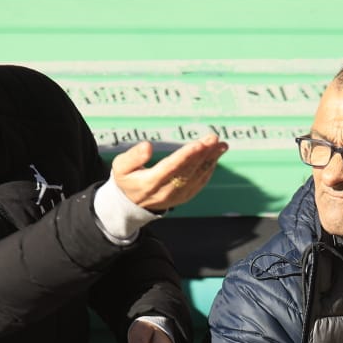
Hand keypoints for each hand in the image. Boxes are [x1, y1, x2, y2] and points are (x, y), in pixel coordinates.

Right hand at [110, 134, 226, 212]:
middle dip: (202, 154)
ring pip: (196, 177)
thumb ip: (133, 157)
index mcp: (149, 183)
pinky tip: (215, 157)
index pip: (171, 168)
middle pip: (187, 171)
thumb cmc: (127, 179)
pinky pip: (199, 183)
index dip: (185, 156)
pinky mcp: (184, 197)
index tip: (199, 144)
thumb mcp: (121, 167)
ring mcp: (177, 196)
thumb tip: (147, 145)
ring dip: (210, 160)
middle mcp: (166, 192)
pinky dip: (208, 169)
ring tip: (221, 145)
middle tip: (214, 138)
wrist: (131, 204)